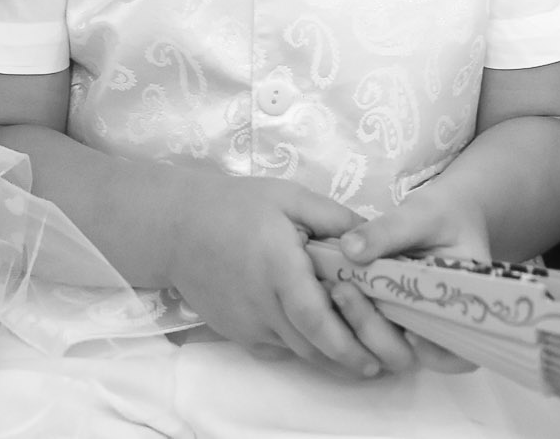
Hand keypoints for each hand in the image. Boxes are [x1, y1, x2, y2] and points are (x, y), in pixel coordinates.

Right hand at [167, 172, 382, 377]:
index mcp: (277, 266)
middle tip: (383, 361)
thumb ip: (335, 218)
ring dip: (329, 357)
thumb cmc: (236, 206)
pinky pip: (277, 348)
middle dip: (349, 360)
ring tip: (362, 355)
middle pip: (310, 346)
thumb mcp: (289, 198)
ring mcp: (245, 323)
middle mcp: (261, 304)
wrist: (176, 228)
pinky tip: (321, 340)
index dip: (345, 341)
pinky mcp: (236, 332)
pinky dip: (302, 348)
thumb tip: (377, 238)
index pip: (313, 317)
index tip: (375, 356)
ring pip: (296, 352)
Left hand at [328, 188, 486, 374]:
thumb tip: (350, 248)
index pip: (461, 351)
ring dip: (362, 327)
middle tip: (345, 293)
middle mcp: (443, 324)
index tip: (406, 330)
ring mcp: (418, 324)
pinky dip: (355, 316)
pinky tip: (339, 290)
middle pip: (416, 354)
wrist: (443, 213)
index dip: (435, 352)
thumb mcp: (421, 215)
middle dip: (378, 332)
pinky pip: (375, 331)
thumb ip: (389, 231)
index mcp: (467, 304)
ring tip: (339, 290)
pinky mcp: (395, 317)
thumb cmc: (443, 214)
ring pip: (390, 349)